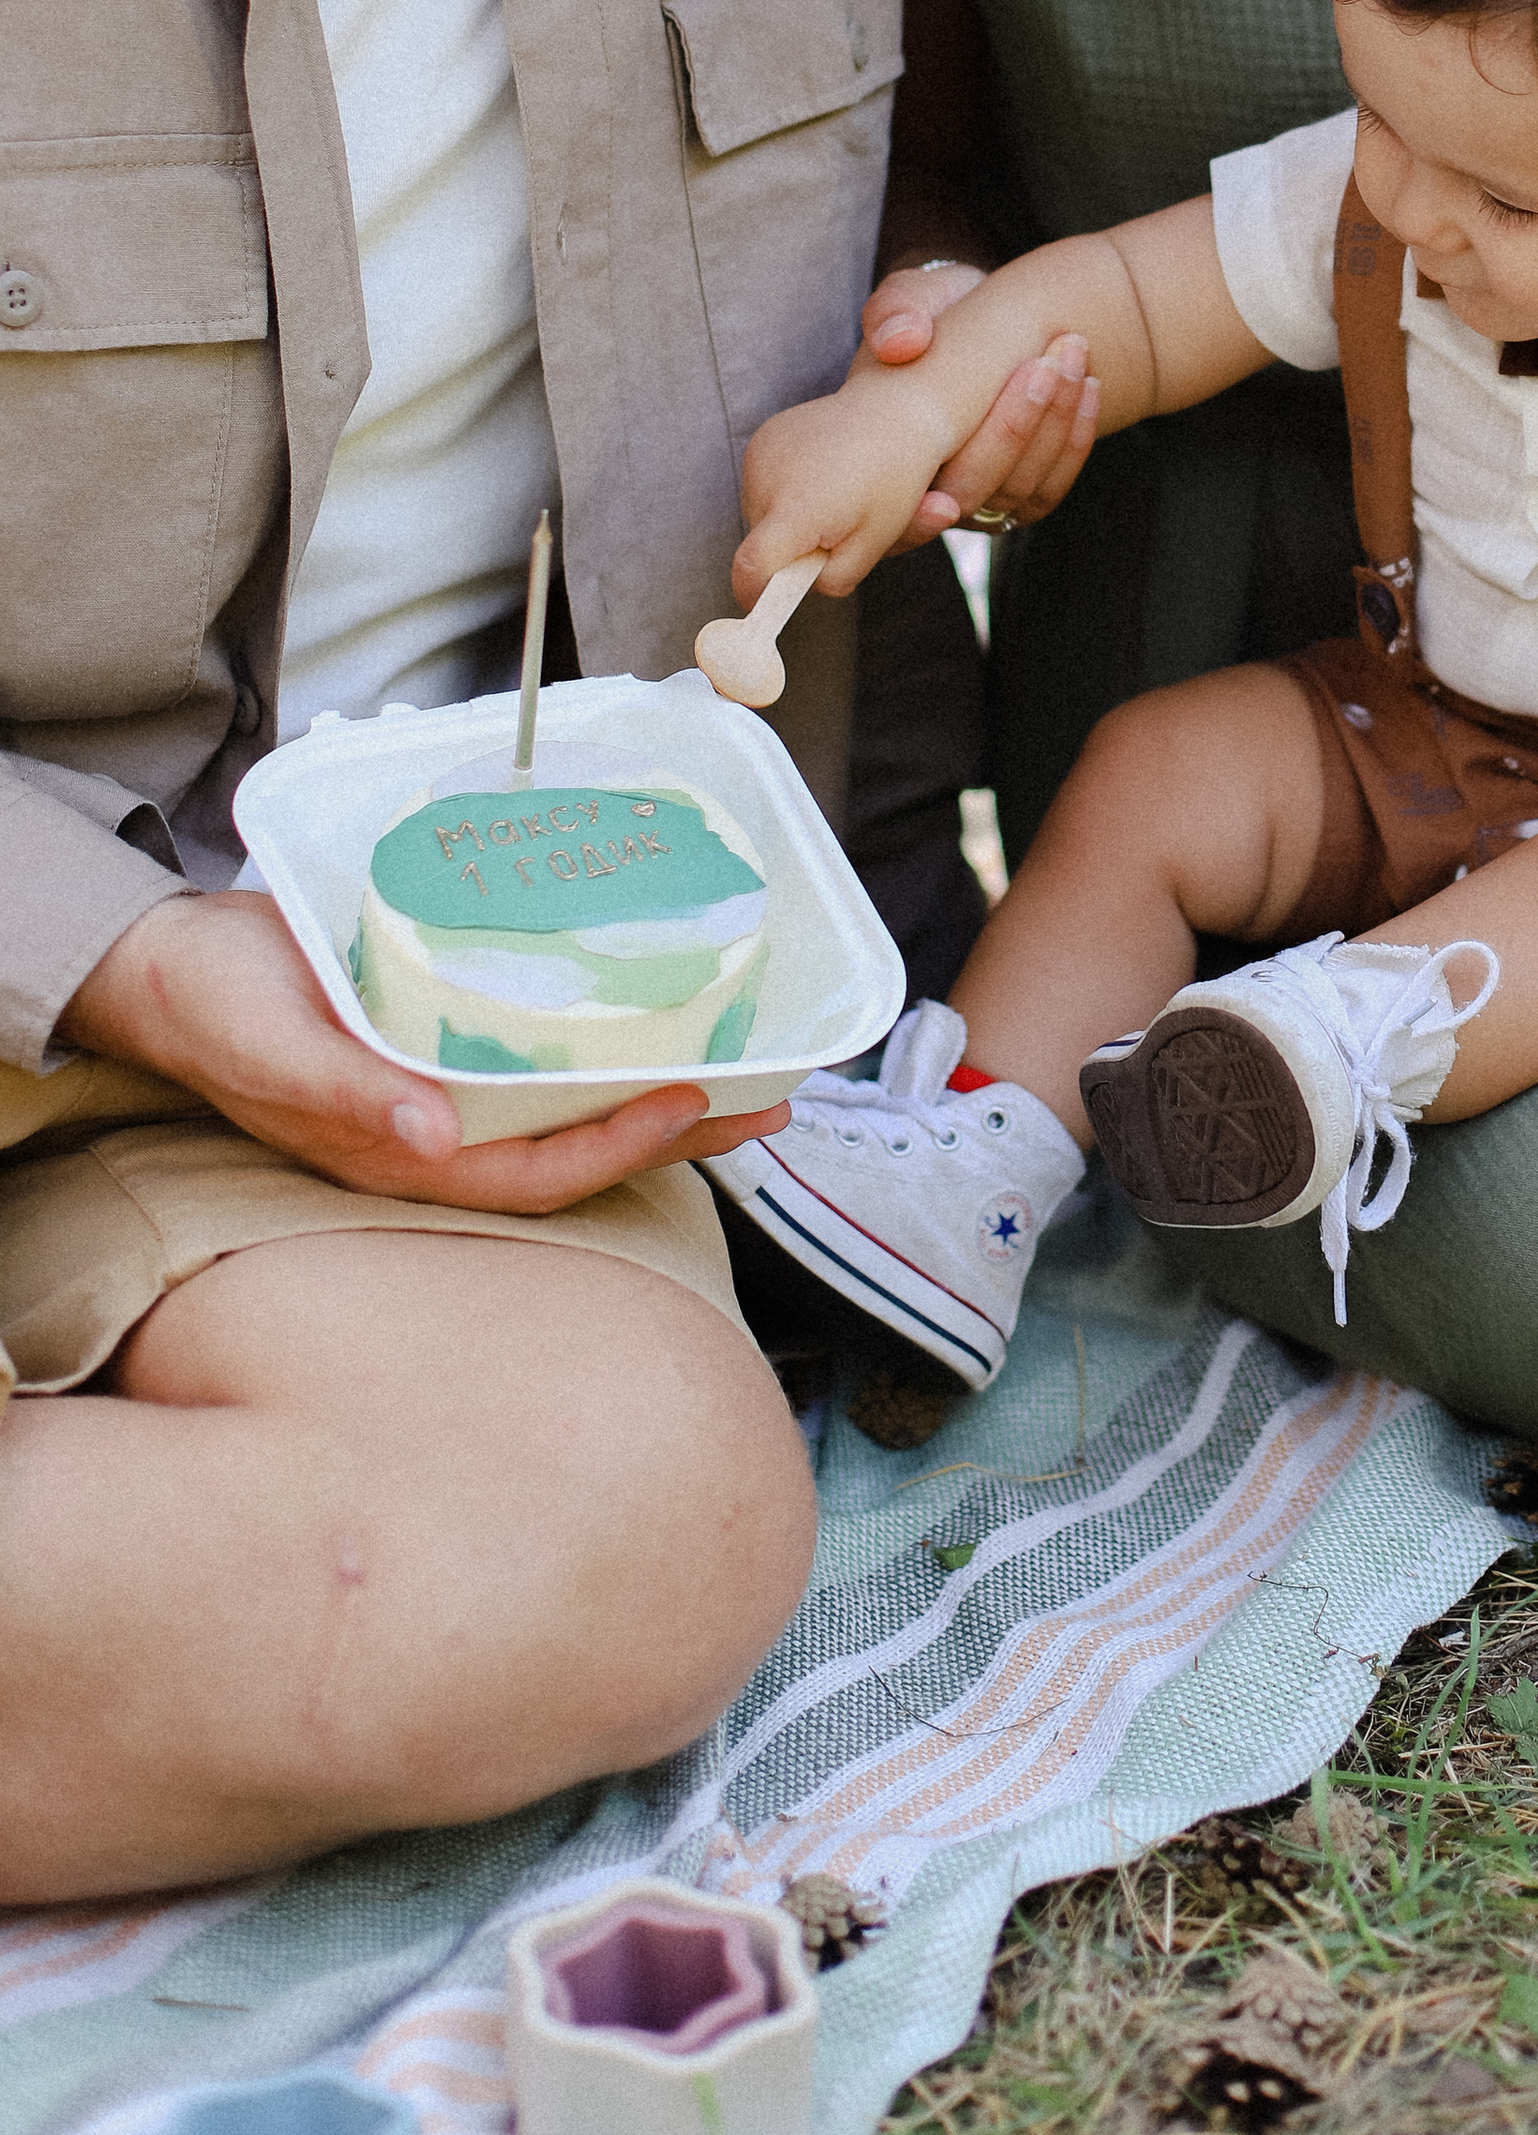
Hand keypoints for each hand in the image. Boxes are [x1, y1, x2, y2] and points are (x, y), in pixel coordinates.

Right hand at [62, 892, 787, 1210]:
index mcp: (403, 1151)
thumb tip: (429, 1136)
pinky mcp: (447, 1039)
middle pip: (582, 1149)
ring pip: (577, 1106)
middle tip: (775, 1100)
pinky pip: (548, 1056)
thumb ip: (337, 1090)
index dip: (621, 1147)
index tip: (694, 1100)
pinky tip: (660, 1013)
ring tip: (753, 1065)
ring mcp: (446, 1093)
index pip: (538, 1171)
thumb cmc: (212, 1004)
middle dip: (682, 1133)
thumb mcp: (266, 1041)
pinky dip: (612, 1045)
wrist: (166, 963)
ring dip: (665, 1093)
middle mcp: (440, 1134)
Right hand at [855, 261, 1101, 554]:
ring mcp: (975, 499)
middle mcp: (923, 492)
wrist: (976, 316)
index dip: (915, 522)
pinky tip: (1089, 385)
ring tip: (1071, 355)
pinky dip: (1074, 440)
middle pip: (968, 495)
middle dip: (1013, 430)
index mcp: (876, 457)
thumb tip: (900, 342)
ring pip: (1015, 491)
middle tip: (1046, 361)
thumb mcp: (904, 300)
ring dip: (1053, 425)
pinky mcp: (1017, 494)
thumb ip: (893, 313)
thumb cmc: (929, 313)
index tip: (942, 503)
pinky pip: (1048, 490)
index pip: (892, 518)